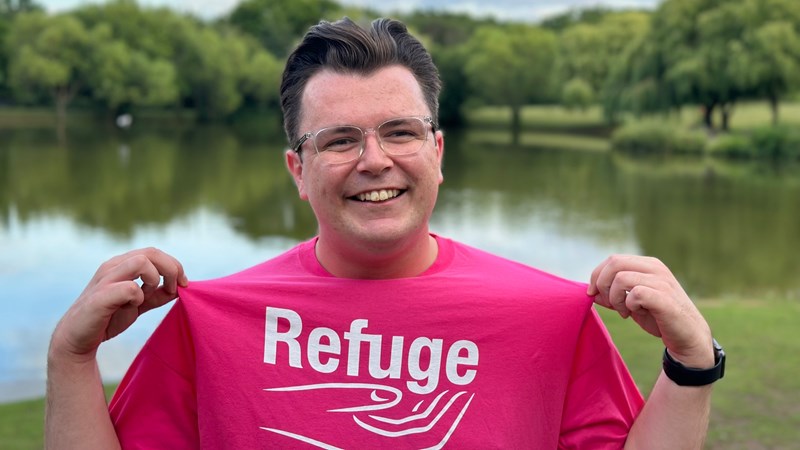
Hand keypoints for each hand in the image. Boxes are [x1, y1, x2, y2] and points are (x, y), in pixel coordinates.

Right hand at [49, 248, 187, 363]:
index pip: (155, 252)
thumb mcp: (138, 304)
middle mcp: (113, 266)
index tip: (184, 284)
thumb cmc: (108, 318)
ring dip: (155, 279)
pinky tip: (132, 307)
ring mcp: (105, 279)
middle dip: (171, 268)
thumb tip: (181, 288)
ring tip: (149, 296)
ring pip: (141, 262)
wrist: (78, 338)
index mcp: (122, 264)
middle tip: (175, 288)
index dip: (174, 266)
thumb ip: (157, 295)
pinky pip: (130, 288)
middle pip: (151, 252)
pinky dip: (139, 297)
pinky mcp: (100, 297)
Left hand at [587, 255, 712, 367]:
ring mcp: (661, 282)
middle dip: (602, 285)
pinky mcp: (665, 298)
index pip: (613, 259)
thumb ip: (612, 295)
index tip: (593, 294)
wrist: (687, 336)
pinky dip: (628, 305)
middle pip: (614, 263)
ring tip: (624, 311)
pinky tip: (634, 314)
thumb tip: (590, 292)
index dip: (597, 276)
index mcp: (647, 265)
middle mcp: (655, 268)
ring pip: (621, 278)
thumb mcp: (630, 304)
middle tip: (608, 303)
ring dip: (615, 298)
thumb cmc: (658, 318)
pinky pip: (635, 294)